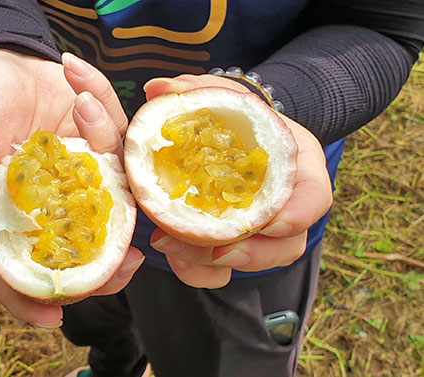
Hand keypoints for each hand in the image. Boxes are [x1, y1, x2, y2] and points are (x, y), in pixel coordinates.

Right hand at [0, 49, 142, 325]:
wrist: (5, 57)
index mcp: (4, 209)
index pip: (11, 263)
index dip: (26, 296)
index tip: (51, 318)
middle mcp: (47, 202)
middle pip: (74, 251)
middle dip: (100, 269)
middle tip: (124, 269)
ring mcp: (79, 178)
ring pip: (110, 208)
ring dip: (119, 206)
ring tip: (114, 176)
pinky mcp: (101, 149)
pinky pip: (117, 148)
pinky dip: (107, 118)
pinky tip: (82, 88)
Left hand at [143, 74, 331, 288]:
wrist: (236, 140)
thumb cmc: (236, 120)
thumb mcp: (222, 99)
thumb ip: (196, 92)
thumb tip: (157, 87)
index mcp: (297, 169)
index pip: (316, 198)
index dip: (298, 214)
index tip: (270, 222)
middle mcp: (287, 207)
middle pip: (286, 245)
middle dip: (250, 253)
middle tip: (212, 249)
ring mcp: (262, 231)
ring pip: (253, 262)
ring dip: (215, 264)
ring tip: (174, 249)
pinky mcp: (236, 244)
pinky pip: (223, 270)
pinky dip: (198, 268)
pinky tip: (171, 254)